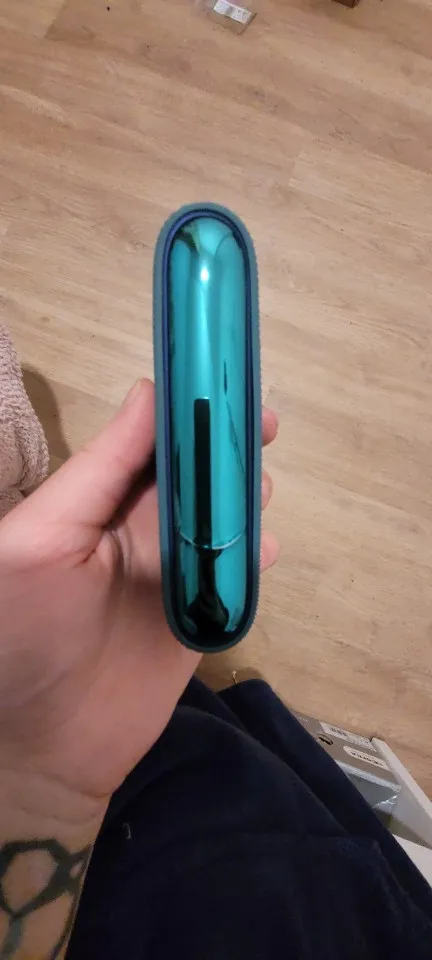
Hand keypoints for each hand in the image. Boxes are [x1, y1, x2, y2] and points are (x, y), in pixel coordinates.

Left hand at [0, 379, 278, 820]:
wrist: (34, 751)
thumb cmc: (21, 634)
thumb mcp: (41, 538)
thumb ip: (98, 470)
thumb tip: (149, 392)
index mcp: (96, 500)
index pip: (151, 439)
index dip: (190, 408)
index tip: (228, 384)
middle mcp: (138, 529)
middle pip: (198, 474)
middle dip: (231, 448)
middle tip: (264, 431)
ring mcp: (172, 575)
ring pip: (224, 520)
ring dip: (247, 500)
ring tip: (255, 498)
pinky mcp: (199, 620)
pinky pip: (237, 580)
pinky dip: (256, 561)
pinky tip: (260, 556)